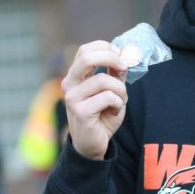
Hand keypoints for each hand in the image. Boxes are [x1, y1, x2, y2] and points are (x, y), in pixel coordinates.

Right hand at [61, 41, 128, 159]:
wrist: (93, 145)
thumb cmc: (102, 116)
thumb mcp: (112, 90)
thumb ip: (115, 74)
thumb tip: (125, 57)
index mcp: (75, 76)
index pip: (85, 50)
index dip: (105, 48)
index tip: (120, 57)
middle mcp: (69, 84)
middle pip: (87, 57)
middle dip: (112, 58)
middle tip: (124, 67)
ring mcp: (72, 97)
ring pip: (103, 80)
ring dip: (120, 90)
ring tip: (121, 101)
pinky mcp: (80, 111)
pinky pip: (108, 97)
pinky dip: (118, 103)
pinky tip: (114, 111)